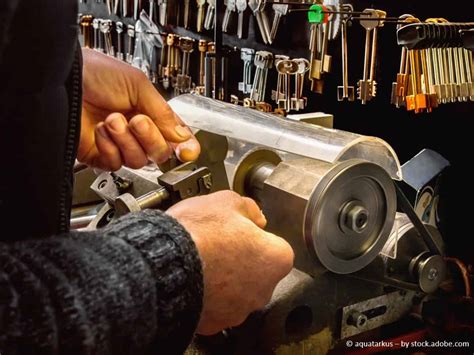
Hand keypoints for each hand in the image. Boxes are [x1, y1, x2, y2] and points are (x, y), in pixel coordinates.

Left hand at [78, 48, 200, 170]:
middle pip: (160, 154)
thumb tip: (183, 137)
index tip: (186, 153)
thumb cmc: (96, 73)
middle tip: (137, 120)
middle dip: (150, 137)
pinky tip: (101, 129)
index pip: (177, 138)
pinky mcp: (100, 155)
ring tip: (112, 119)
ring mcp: (120, 144)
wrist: (65, 80)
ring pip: (138, 161)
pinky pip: (115, 164)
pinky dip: (109, 147)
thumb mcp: (138, 85)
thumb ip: (164, 113)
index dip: (185, 148)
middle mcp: (138, 132)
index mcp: (153, 114)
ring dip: (126, 139)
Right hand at [166, 191, 293, 334]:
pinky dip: (206, 296)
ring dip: (224, 280)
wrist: (162, 264)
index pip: (274, 246)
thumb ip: (248, 208)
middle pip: (256, 272)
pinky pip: (215, 307)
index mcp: (275, 259)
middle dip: (241, 260)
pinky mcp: (214, 324)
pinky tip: (192, 278)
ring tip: (201, 260)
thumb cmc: (197, 234)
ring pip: (236, 292)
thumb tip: (254, 215)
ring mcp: (238, 310)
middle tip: (218, 244)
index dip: (254, 235)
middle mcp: (263, 290)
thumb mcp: (226, 201)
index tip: (240, 231)